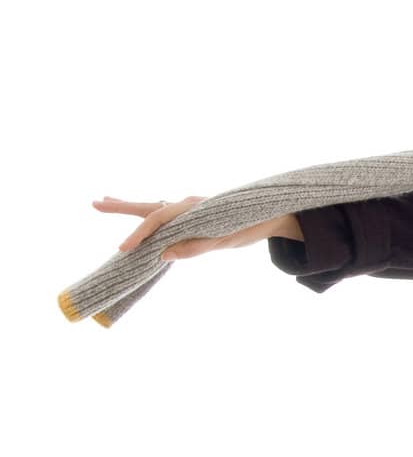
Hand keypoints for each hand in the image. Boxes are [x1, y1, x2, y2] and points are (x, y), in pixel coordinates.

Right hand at [92, 196, 301, 259]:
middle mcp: (189, 203)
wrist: (273, 214)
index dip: (138, 234)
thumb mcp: (225, 241)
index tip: (121, 249)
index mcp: (194, 208)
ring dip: (132, 206)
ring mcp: (192, 207)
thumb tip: (163, 255)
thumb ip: (194, 248)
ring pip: (155, 207)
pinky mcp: (196, 213)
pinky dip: (151, 212)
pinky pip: (167, 212)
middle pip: (149, 206)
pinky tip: (144, 212)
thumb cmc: (251, 227)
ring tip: (108, 201)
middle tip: (96, 203)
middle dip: (122, 206)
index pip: (158, 220)